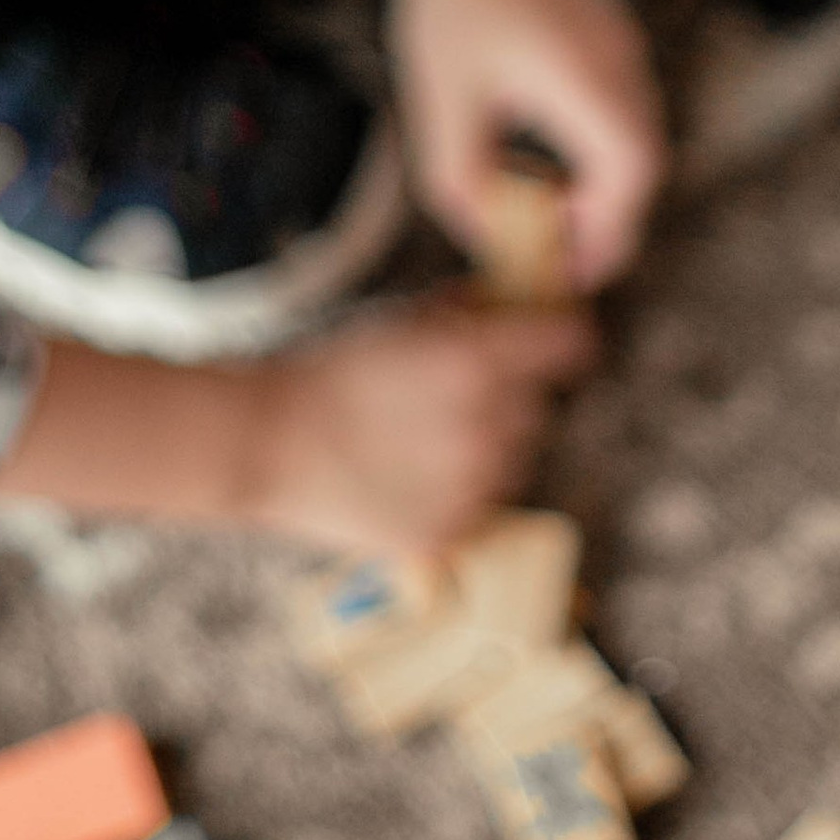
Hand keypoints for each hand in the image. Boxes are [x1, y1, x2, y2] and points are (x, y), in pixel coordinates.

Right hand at [239, 296, 596, 552]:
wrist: (268, 443)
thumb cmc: (332, 373)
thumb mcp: (405, 322)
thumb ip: (471, 314)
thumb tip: (515, 306)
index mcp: (479, 361)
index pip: (571, 345)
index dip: (563, 338)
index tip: (555, 341)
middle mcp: (487, 425)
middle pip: (538, 408)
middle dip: (510, 398)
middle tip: (453, 397)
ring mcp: (471, 486)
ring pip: (514, 462)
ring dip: (488, 448)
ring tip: (424, 441)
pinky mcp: (450, 532)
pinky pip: (482, 506)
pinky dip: (461, 493)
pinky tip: (412, 477)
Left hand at [388, 0, 664, 289]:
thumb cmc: (451, 16)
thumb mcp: (442, 115)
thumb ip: (465, 188)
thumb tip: (491, 241)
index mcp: (584, 84)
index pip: (628, 176)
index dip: (608, 232)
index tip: (574, 271)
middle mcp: (620, 64)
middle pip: (644, 162)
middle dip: (611, 218)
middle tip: (568, 257)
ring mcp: (624, 46)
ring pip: (640, 136)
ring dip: (608, 183)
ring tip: (556, 215)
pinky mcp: (613, 37)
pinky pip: (625, 108)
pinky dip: (603, 149)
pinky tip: (557, 164)